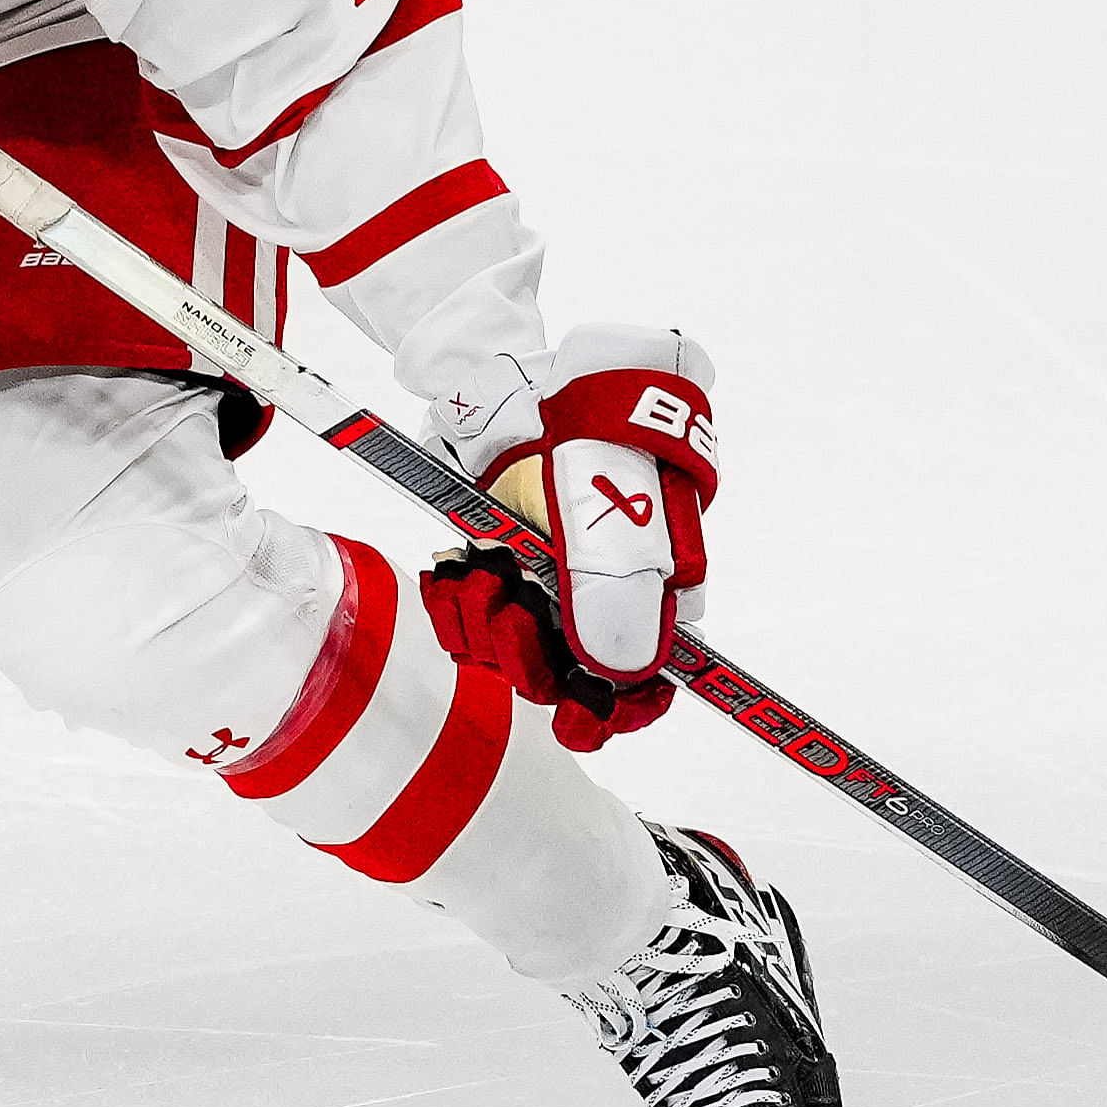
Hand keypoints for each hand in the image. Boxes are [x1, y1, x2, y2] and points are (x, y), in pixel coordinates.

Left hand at [419, 324, 717, 748]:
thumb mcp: (605, 516)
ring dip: (488, 628)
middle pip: (573, 676)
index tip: (586, 721)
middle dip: (534, 660)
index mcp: (652, 584)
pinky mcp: (498, 570)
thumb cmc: (580, 439)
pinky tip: (453, 575)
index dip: (624, 708)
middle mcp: (602, 593)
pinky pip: (474, 624)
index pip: (649, 674)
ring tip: (478, 577)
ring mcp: (547, 584)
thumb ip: (618, 596)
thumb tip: (627, 676)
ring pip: (516, 655)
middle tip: (510, 616)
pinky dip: (459, 607)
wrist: (512, 385)